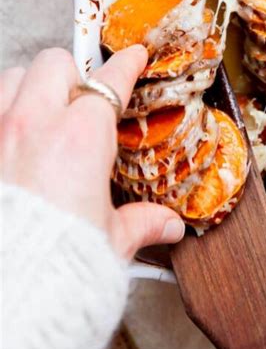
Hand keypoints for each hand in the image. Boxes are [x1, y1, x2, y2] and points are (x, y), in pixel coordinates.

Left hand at [0, 46, 184, 259]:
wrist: (11, 290)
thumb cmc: (61, 262)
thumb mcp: (111, 240)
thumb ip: (141, 223)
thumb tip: (166, 225)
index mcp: (82, 138)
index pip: (110, 81)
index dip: (126, 65)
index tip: (132, 58)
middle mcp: (38, 125)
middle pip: (56, 63)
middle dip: (73, 74)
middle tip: (83, 99)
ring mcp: (2, 134)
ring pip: (14, 77)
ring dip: (31, 86)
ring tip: (44, 111)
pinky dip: (5, 114)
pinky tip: (17, 137)